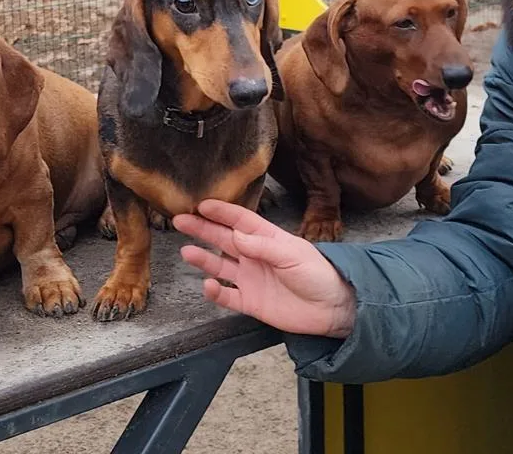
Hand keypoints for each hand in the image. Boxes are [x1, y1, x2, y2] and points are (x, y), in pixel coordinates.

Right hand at [175, 199, 357, 337]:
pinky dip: (215, 292)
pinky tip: (207, 284)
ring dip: (203, 258)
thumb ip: (263, 246)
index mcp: (268, 239)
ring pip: (220, 265)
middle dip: (202, 229)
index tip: (202, 204)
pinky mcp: (251, 302)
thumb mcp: (293, 254)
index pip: (240, 220)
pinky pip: (227, 296)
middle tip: (180, 220)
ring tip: (186, 251)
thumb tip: (236, 234)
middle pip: (224, 239)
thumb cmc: (318, 275)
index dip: (222, 212)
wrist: (333, 308)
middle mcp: (256, 256)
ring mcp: (252, 279)